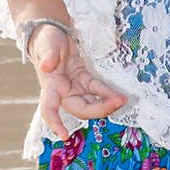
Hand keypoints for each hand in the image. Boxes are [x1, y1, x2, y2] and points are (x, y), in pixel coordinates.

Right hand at [28, 24, 127, 140]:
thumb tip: (47, 66)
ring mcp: (76, 88)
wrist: (54, 34)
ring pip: (91, 104)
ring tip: (123, 99)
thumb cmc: (46, 40)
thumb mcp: (46, 45)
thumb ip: (47, 55)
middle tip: (116, 102)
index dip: (55, 123)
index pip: (49, 109)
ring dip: (107, 104)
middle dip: (98, 110)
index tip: (64, 136)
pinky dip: (109, 94)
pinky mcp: (85, 81)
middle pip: (80, 109)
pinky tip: (120, 95)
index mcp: (50, 86)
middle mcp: (63, 92)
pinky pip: (98, 91)